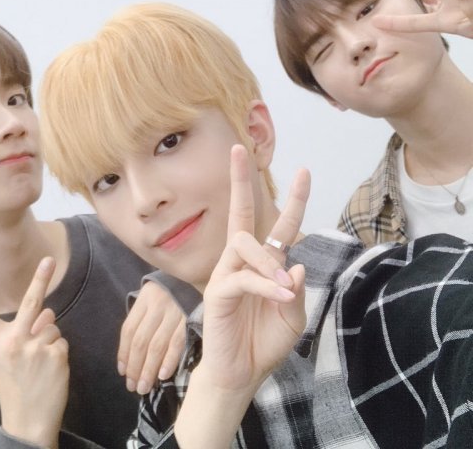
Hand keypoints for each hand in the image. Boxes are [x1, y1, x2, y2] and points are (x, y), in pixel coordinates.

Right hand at [0, 257, 68, 448]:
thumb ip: (22, 332)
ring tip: (39, 362)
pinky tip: (49, 370)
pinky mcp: (55, 355)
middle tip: (49, 259)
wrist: (27, 422)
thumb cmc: (14, 386)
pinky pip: (61, 340)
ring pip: (51, 325)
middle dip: (41, 277)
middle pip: (32, 302)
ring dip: (49, 338)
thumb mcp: (5, 359)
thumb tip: (48, 310)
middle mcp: (14, 341)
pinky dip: (58, 352)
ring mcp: (36, 347)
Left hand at [117, 281, 185, 394]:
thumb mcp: (154, 297)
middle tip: (133, 387)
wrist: (201, 276)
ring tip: (144, 387)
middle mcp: (158, 303)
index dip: (124, 353)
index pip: (129, 330)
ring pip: (157, 345)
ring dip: (149, 370)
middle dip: (135, 367)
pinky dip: (169, 360)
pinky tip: (163, 376)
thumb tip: (128, 356)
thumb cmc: (173, 292)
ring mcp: (175, 310)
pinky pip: (177, 343)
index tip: (123, 372)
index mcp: (145, 298)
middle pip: (141, 341)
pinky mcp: (191, 318)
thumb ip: (143, 319)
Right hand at [174, 145, 308, 447]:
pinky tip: (280, 294)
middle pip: (241, 212)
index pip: (277, 225)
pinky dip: (264, 283)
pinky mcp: (217, 292)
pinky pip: (241, 277)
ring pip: (244, 243)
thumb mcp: (293, 317)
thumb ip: (295, 290)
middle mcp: (242, 261)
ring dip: (268, 260)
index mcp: (264, 263)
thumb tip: (296, 262)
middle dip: (239, 180)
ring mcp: (226, 273)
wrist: (241, 373)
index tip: (304, 171)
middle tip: (237, 148)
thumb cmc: (264, 342)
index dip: (292, 200)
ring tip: (284, 285)